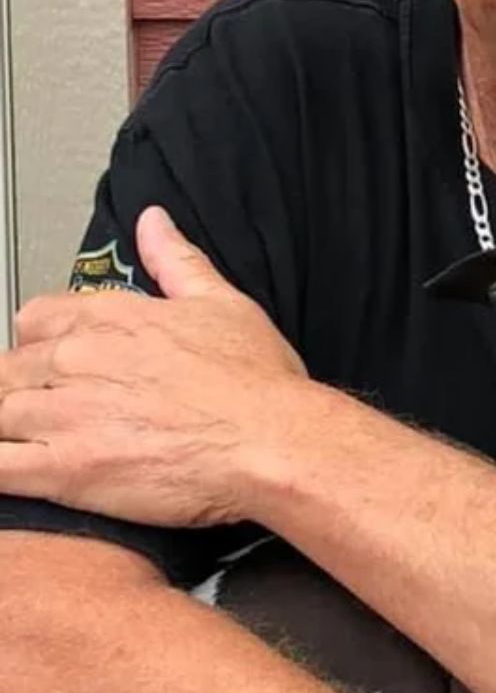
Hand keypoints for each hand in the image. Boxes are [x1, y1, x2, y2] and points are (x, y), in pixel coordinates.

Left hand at [0, 206, 313, 527]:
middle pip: (6, 371)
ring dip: (10, 430)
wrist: (271, 441)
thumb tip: (153, 222)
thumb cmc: (256, 382)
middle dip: (21, 392)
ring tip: (39, 446)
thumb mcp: (223, 303)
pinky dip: (0, 469)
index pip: (33, 319)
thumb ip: (176, 260)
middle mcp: (78, 358)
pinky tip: (18, 470)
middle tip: (52, 416)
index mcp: (111, 316)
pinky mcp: (65, 470)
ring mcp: (65, 413)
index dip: (38, 345)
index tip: (55, 366)